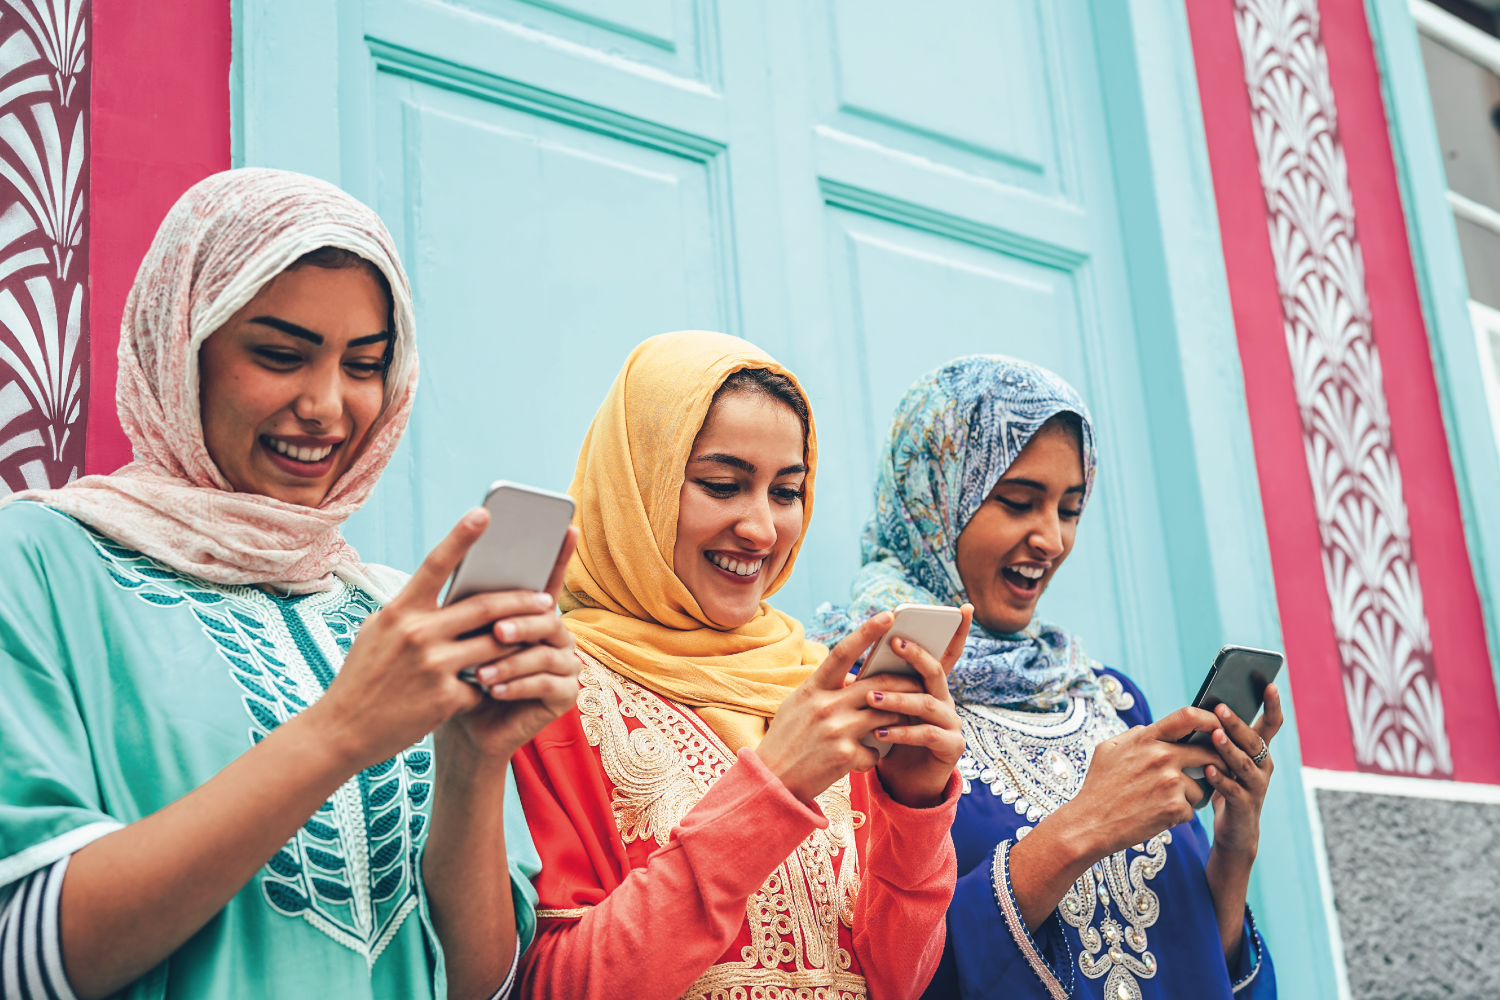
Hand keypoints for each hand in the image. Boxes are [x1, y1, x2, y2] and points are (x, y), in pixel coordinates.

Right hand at [306, 509, 572, 770]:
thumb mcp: (379, 634)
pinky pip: (484, 683)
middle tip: (545, 599)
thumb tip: (450, 593)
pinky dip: (492, 683)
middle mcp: (417, 634)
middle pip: (485, 607)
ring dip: (519, 641)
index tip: (484, 512)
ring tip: (537, 636)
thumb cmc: (363, 678)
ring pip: (495, 644)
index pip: (435, 564)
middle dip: (521, 601)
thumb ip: (413, 612)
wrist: (340, 732)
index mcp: (399, 612)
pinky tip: (495, 687)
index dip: (461, 537)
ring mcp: (433, 666)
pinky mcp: (445, 699)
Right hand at [754, 612, 923, 802]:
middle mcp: (824, 705)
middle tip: (921, 680)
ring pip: (885, 716)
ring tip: (903, 720)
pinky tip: (865, 758)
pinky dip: (875, 753)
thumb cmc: (787, 740)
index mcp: (812, 689)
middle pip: (877, 685)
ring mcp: (836, 730)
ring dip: (898, 718)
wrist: (772, 782)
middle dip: (904, 682)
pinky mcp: (844, 756)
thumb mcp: (799, 706)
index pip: (843, 652)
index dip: (867, 632)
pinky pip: (875, 750)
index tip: (888, 615)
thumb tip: (856, 677)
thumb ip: (826, 690)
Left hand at [868, 604, 972, 807]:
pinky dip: (902, 732)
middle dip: (917, 655)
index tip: (963, 607)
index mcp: (930, 686)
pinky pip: (927, 734)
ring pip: (927, 703)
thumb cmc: (889, 738)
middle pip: (936, 671)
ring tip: (870, 698)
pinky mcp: (951, 747)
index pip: (947, 653)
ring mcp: (951, 723)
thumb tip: (847, 668)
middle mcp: (945, 699)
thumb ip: (875, 687)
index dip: (958, 631)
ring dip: (897, 698)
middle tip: (894, 643)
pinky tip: (880, 732)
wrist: (903, 782)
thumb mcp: (881, 709)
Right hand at [1006, 706, 1226, 929]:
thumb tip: (1151, 729)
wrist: (1089, 823)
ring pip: (1201, 786)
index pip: (1188, 717)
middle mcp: (1162, 756)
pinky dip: (1179, 815)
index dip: (1211, 718)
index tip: (1219, 726)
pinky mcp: (1175, 808)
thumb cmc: (1098, 786)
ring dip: (1190, 795)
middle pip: (1209, 754)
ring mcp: (1170, 782)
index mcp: (1146, 739)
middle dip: (1216, 763)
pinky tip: (1158, 816)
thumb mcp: (1107, 749)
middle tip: (1212, 772)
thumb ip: (1134, 736)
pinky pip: (1192, 809)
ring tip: (1164, 801)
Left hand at [1204, 683, 1281, 857]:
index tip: (1270, 684)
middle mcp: (1263, 766)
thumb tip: (1203, 706)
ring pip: (1243, 764)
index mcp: (1259, 751)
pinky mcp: (1244, 805)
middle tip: (1221, 707)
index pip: (1271, 724)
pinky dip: (1221, 779)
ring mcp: (1256, 786)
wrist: (1235, 830)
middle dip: (1238, 723)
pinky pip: (1232, 790)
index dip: (1272, 705)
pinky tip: (1208, 770)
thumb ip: (1222, 736)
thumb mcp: (1228, 758)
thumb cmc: (1227, 785)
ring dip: (1228, 748)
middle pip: (1254, 741)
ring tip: (1215, 735)